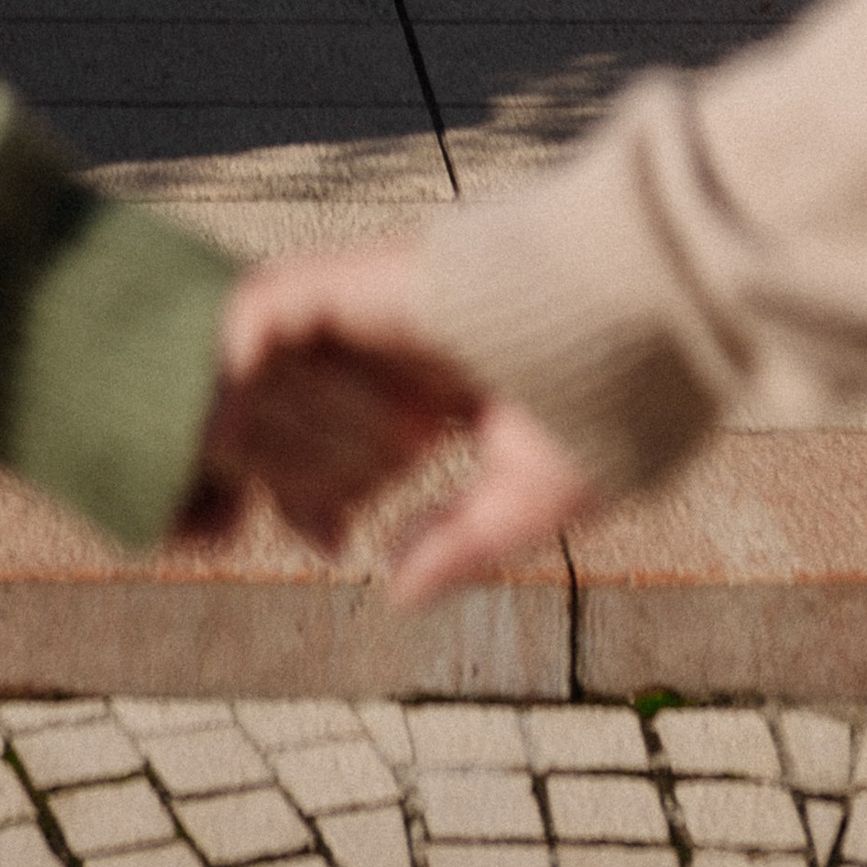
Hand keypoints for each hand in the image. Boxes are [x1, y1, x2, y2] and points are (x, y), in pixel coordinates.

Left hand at [203, 236, 598, 594]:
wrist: (635, 309)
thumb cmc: (611, 398)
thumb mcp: (532, 494)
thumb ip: (461, 541)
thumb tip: (395, 590)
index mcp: (441, 386)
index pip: (352, 432)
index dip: (326, 489)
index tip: (333, 543)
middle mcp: (397, 343)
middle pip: (301, 396)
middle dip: (272, 462)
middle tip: (272, 526)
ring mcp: (372, 304)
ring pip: (272, 350)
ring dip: (244, 412)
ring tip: (232, 477)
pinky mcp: (355, 277)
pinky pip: (261, 308)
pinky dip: (234, 359)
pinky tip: (234, 422)